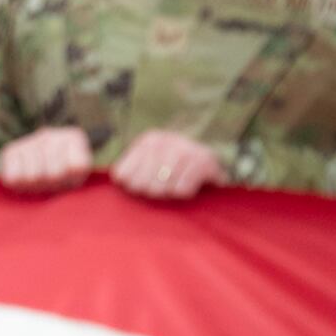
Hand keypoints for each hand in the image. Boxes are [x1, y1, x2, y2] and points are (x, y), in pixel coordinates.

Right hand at [0, 126, 92, 193]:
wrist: (39, 168)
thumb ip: (78, 171)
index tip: (70, 180)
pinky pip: (12, 177)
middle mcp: (50, 134)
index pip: (74, 167)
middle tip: (51, 183)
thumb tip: (72, 169)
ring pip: (32, 177)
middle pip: (52, 174)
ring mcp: (29, 140)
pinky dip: (18, 183)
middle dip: (52, 185)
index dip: (71, 181)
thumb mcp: (80, 175)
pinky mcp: (10, 150)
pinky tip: (24, 178)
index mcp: (74, 137)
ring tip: (39, 181)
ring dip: (35, 185)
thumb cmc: (64, 177)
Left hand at [110, 130, 224, 200]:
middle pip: (141, 184)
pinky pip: (181, 190)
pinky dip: (183, 193)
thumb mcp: (151, 167)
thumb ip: (131, 174)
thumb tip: (118, 180)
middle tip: (164, 190)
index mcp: (148, 141)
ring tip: (176, 188)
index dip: (132, 188)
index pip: (123, 175)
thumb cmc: (178, 171)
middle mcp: (164, 140)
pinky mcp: (204, 160)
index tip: (142, 188)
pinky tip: (190, 187)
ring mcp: (184, 148)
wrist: (217, 165)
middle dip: (152, 193)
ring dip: (168, 194)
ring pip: (161, 188)